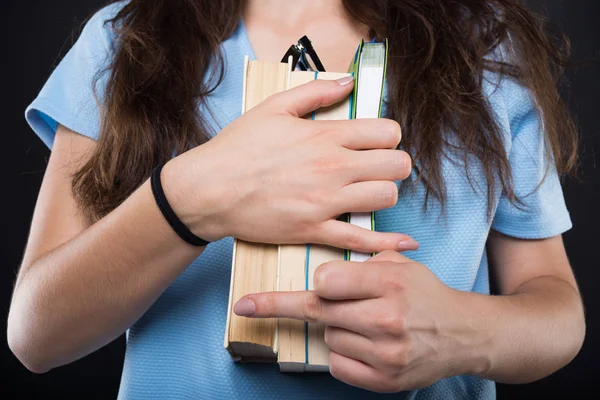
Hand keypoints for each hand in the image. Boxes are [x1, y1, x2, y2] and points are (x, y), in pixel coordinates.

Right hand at [163, 77, 416, 252]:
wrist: (209, 189)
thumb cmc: (238, 148)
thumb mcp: (273, 108)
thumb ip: (315, 92)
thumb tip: (348, 82)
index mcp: (324, 136)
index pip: (387, 133)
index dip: (389, 137)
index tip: (378, 143)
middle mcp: (331, 168)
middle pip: (397, 166)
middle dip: (394, 165)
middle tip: (379, 168)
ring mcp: (325, 202)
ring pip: (385, 198)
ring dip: (384, 194)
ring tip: (368, 193)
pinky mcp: (314, 231)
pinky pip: (362, 241)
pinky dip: (387, 243)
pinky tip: (403, 243)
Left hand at [233, 250, 478, 392]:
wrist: (463, 334)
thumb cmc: (426, 294)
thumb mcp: (400, 264)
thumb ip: (362, 261)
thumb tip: (320, 272)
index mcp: (390, 283)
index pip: (327, 281)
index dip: (313, 280)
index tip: (279, 285)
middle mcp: (387, 318)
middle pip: (318, 310)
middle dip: (280, 306)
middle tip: (245, 305)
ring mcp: (386, 353)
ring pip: (328, 337)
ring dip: (334, 328)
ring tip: (363, 322)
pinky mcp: (385, 379)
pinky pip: (338, 365)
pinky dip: (341, 354)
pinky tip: (363, 345)